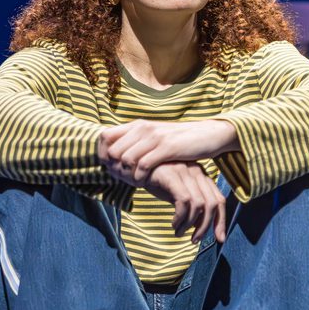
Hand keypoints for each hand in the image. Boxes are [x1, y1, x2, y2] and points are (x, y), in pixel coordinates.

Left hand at [99, 118, 239, 182]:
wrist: (207, 134)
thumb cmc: (178, 140)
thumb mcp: (154, 136)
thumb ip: (136, 141)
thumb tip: (114, 153)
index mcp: (137, 125)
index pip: (104, 137)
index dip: (102, 154)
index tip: (109, 168)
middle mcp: (142, 128)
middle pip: (111, 152)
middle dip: (114, 169)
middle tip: (122, 181)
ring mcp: (154, 137)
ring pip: (125, 160)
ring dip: (126, 176)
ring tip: (133, 184)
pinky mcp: (166, 148)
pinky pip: (143, 166)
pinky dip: (139, 178)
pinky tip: (144, 184)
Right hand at [142, 161, 226, 243]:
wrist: (133, 167)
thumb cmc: (156, 182)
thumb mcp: (177, 192)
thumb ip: (191, 204)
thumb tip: (201, 226)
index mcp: (201, 175)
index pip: (219, 199)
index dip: (221, 221)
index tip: (219, 238)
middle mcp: (196, 170)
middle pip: (212, 203)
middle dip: (205, 226)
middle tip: (194, 240)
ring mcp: (184, 171)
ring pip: (198, 205)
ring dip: (189, 224)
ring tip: (179, 232)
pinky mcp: (172, 174)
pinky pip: (183, 201)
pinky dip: (180, 217)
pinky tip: (173, 224)